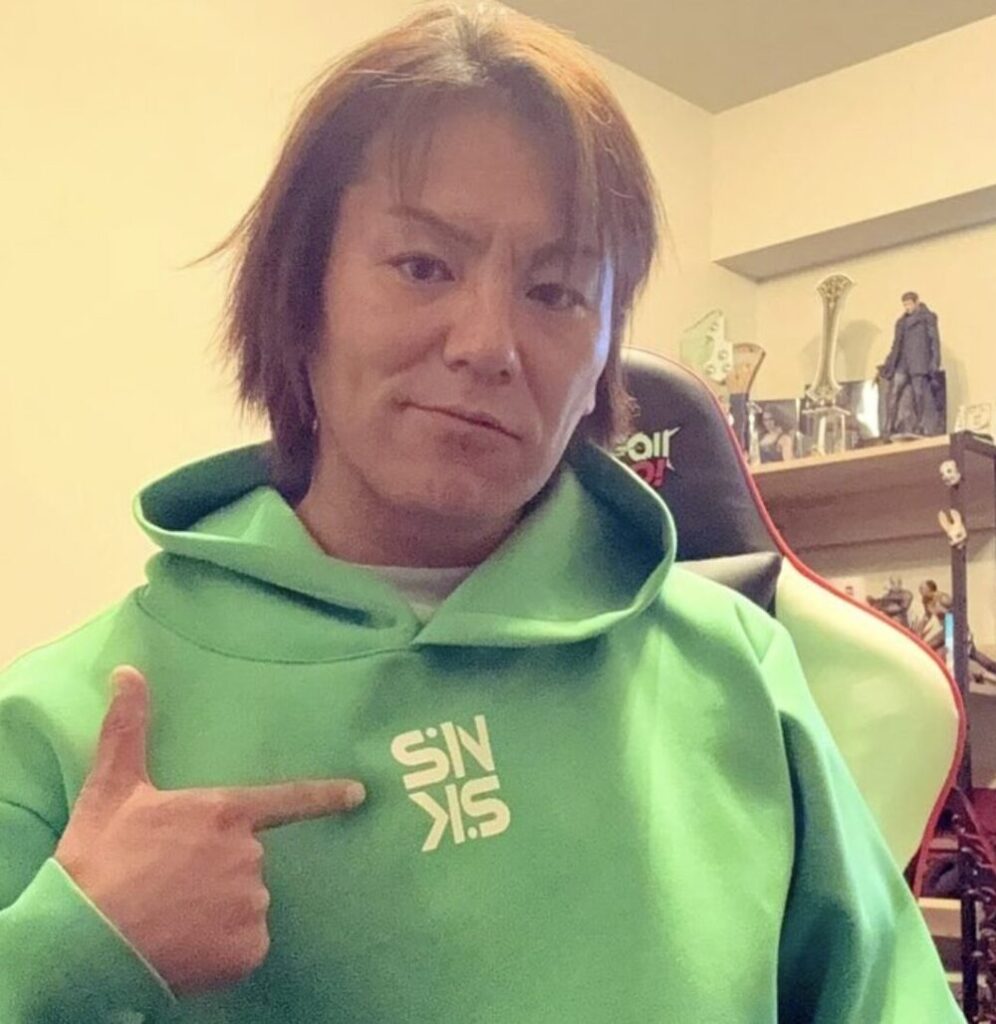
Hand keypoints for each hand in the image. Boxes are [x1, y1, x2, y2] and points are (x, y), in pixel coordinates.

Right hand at [54, 666, 365, 996]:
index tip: (359, 794)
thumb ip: (128, 729)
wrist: (78, 945)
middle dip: (217, 870)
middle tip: (169, 882)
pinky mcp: (248, 949)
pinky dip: (221, 949)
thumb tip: (127, 670)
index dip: (325, 797)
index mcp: (224, 812)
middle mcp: (248, 854)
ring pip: (247, 903)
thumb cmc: (96, 863)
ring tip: (170, 917)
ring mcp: (252, 903)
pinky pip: (246, 943)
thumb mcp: (110, 791)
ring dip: (218, 911)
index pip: (288, 800)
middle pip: (248, 859)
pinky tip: (184, 947)